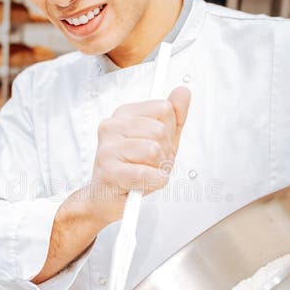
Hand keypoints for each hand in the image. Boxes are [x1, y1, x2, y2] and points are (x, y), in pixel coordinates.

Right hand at [89, 86, 190, 223]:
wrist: (106, 199)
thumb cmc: (134, 169)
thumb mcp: (161, 140)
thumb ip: (174, 116)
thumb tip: (183, 91)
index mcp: (123, 114)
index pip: (164, 108)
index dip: (169, 131)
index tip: (157, 144)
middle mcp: (111, 126)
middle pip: (160, 130)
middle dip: (164, 153)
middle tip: (150, 164)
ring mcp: (107, 148)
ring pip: (153, 150)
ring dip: (158, 169)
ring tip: (145, 174)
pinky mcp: (109, 171)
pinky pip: (147, 174)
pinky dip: (153, 183)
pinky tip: (141, 185)